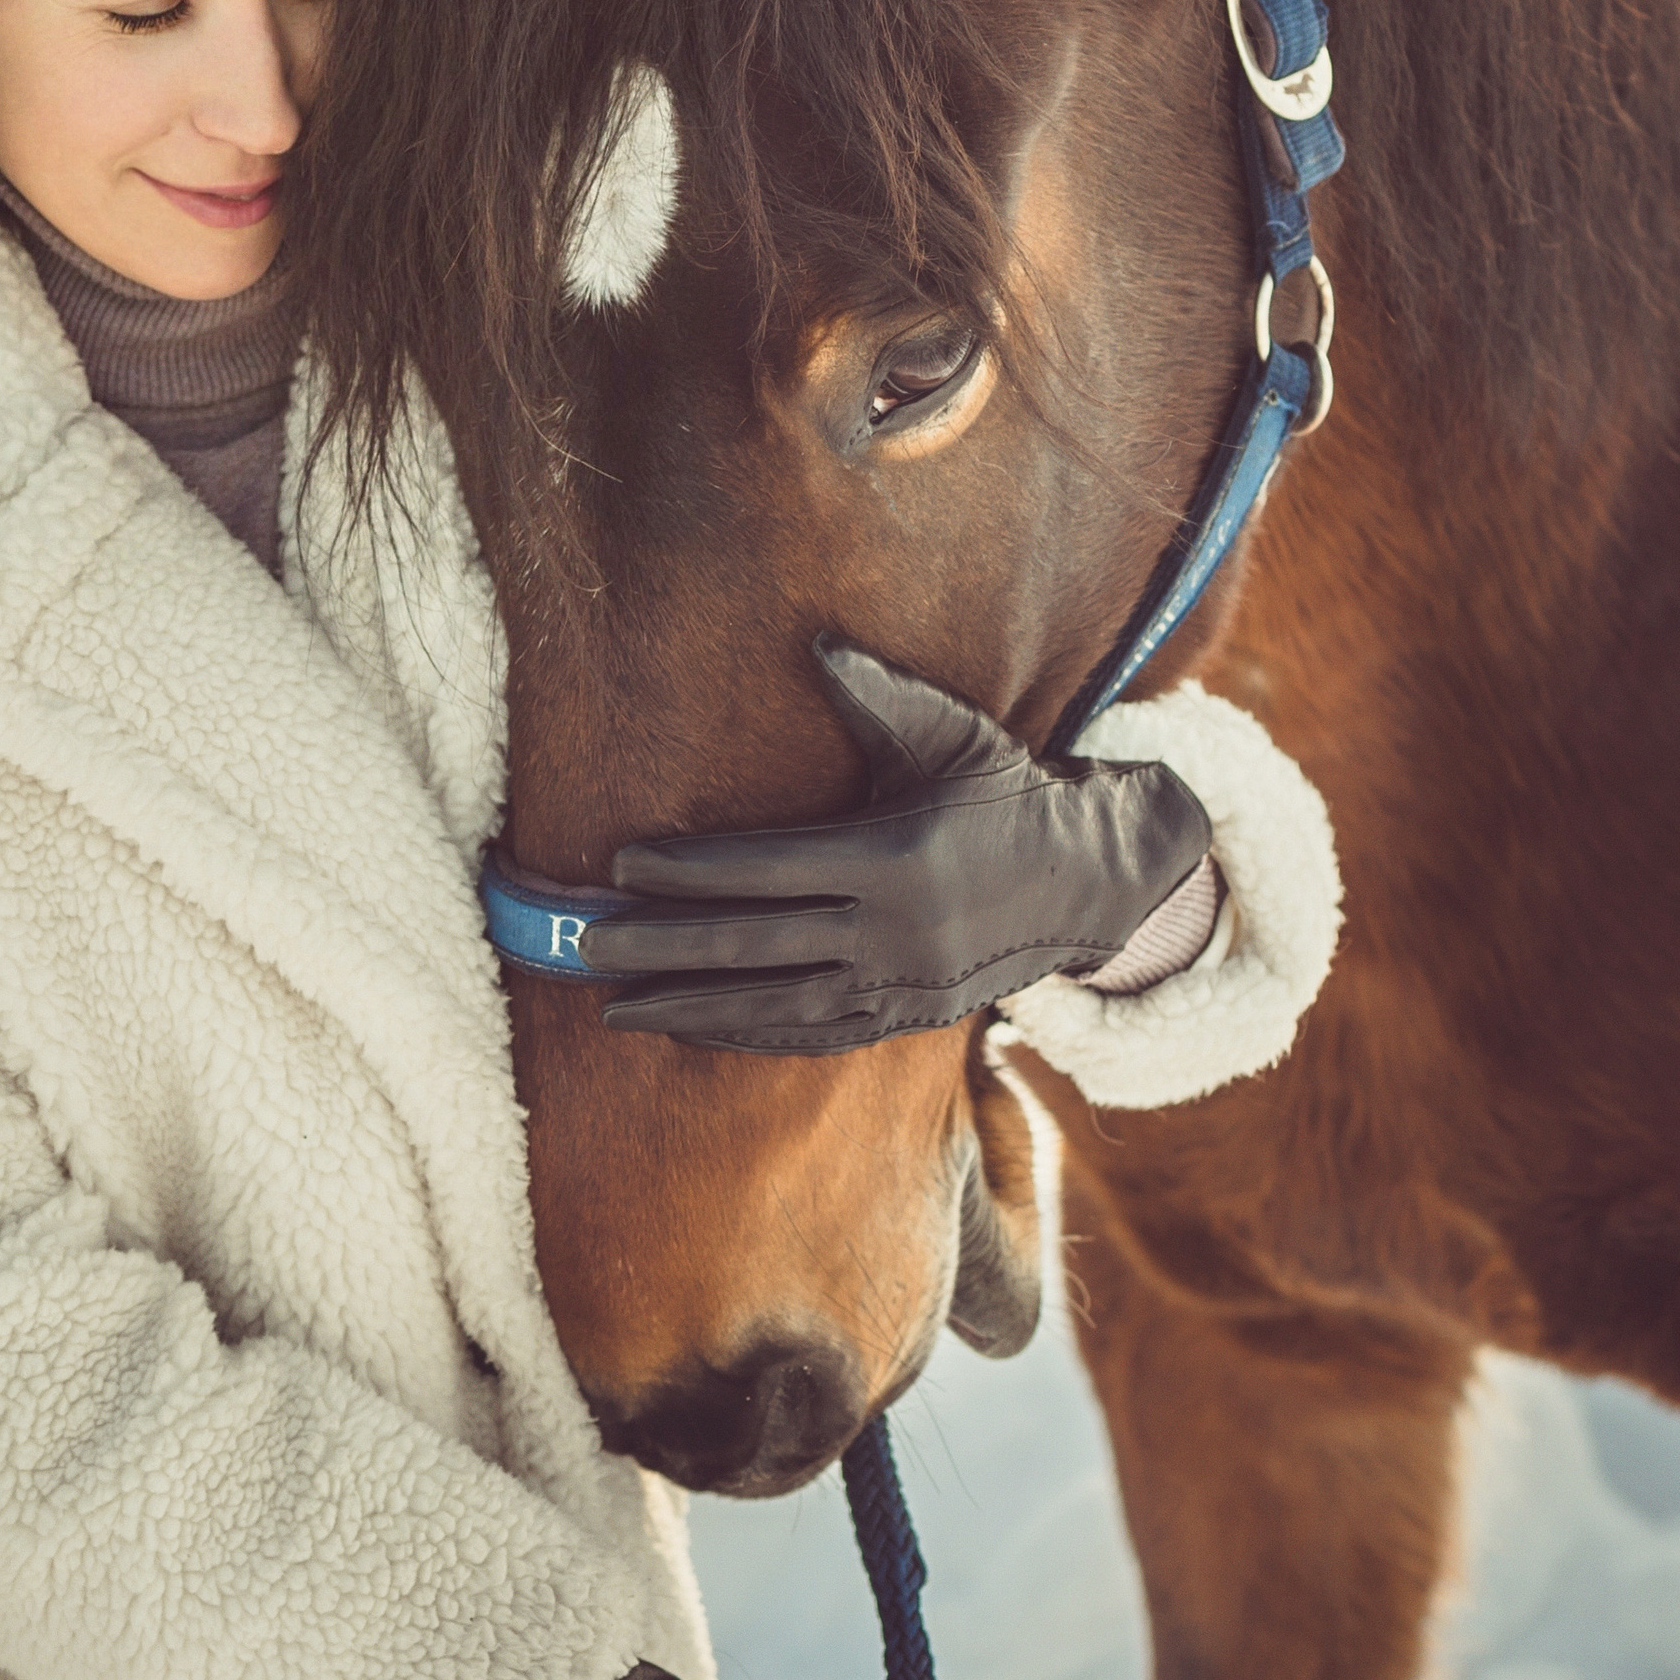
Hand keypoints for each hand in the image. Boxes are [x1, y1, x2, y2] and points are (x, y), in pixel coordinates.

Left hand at [582, 639, 1211, 1051]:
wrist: (1092, 883)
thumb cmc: (1006, 793)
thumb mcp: (952, 735)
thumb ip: (878, 695)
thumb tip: (816, 642)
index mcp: (897, 857)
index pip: (768, 869)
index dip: (690, 871)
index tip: (621, 867)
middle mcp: (895, 931)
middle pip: (756, 945)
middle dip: (664, 946)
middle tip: (587, 944)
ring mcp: (901, 987)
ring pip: (775, 1005)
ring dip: (689, 1007)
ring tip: (614, 1004)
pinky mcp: (907, 1021)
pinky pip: (812, 1037)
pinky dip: (747, 1036)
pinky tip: (690, 1030)